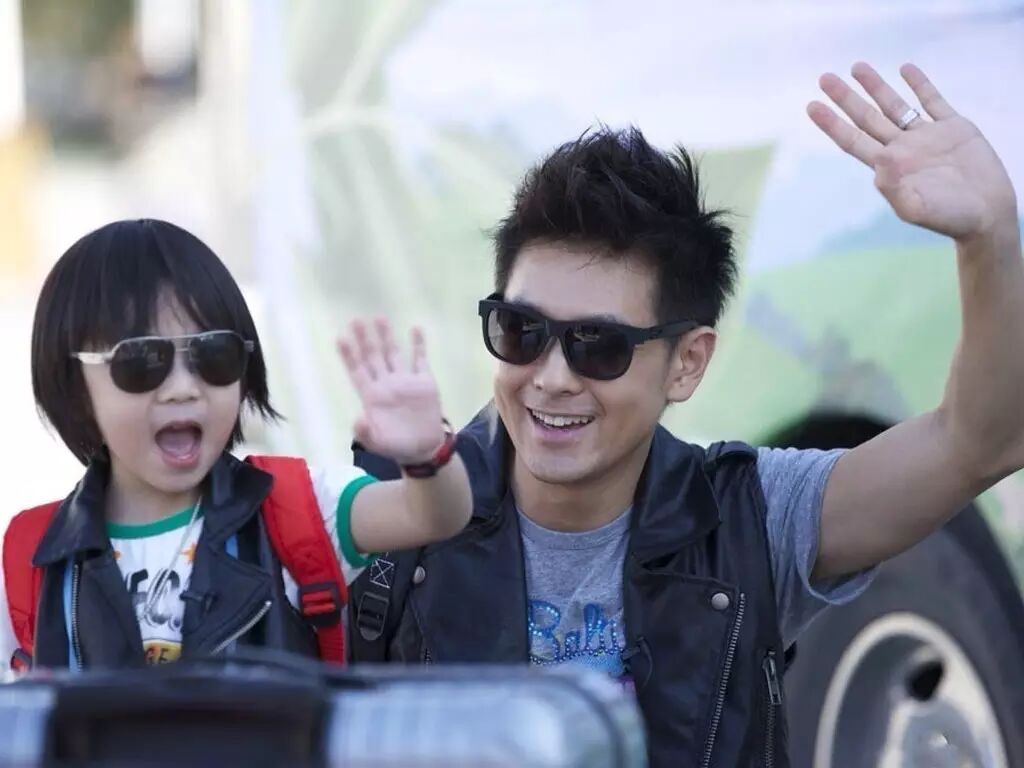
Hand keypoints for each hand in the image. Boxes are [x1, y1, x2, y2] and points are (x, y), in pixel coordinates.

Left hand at [338, 319, 444, 464]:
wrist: (424, 449)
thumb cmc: (397, 446)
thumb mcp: (378, 444)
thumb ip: (365, 433)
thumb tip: (357, 420)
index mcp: (372, 396)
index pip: (358, 371)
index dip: (349, 356)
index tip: (341, 338)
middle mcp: (386, 383)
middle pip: (373, 357)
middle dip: (365, 339)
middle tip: (356, 320)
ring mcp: (405, 381)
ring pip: (393, 353)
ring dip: (387, 336)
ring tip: (380, 317)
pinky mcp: (424, 382)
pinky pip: (420, 359)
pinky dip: (418, 345)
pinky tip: (415, 329)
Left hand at [808, 62, 1017, 242]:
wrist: (988, 214)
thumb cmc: (949, 217)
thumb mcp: (916, 209)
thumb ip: (894, 189)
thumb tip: (880, 162)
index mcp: (889, 167)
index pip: (852, 140)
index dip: (832, 123)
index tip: (811, 105)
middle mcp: (902, 149)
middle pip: (867, 118)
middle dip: (846, 98)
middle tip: (824, 78)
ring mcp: (926, 136)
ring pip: (895, 105)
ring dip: (876, 86)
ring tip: (857, 66)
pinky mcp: (953, 128)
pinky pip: (933, 100)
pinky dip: (920, 84)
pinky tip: (905, 69)